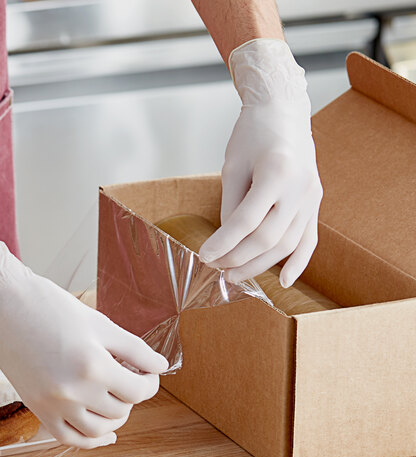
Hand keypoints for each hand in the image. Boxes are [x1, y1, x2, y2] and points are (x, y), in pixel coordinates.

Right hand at [0, 224, 168, 448]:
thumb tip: (160, 366)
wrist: (3, 305)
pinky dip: (92, 441)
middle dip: (133, 395)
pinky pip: (70, 439)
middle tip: (131, 377)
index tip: (149, 372)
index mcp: (92, 366)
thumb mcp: (99, 323)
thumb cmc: (52, 307)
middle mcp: (73, 392)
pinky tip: (107, 435)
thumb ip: (134, 348)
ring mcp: (53, 405)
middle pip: (122, 409)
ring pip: (99, 430)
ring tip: (118, 399)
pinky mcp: (37, 410)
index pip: (139, 390)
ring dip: (117, 418)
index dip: (151, 382)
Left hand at [199, 39, 322, 287]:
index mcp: (276, 172)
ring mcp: (312, 196)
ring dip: (260, 265)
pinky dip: (298, 262)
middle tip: (217, 268)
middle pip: (268, 238)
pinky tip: (284, 281)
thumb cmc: (253, 135)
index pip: (246, 221)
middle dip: (239, 258)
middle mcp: (300, 187)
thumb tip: (226, 243)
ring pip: (288, 244)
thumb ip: (230, 205)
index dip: (223, 243)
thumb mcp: (233, 166)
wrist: (284, 111)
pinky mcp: (315, 202)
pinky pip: (309, 239)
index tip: (204, 256)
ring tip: (236, 275)